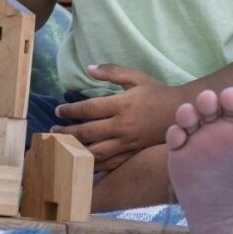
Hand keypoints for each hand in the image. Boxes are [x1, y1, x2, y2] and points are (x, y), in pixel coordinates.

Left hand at [50, 64, 183, 171]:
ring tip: (61, 148)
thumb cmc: (156, 92)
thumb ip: (112, 71)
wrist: (180, 112)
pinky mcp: (131, 154)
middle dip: (66, 132)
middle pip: (87, 132)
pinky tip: (80, 163)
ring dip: (74, 150)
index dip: (70, 110)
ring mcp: (126, 143)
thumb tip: (89, 68)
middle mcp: (122, 126)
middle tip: (52, 131)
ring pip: (94, 152)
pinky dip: (92, 165)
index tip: (58, 110)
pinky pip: (108, 164)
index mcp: (122, 104)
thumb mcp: (136, 77)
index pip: (89, 109)